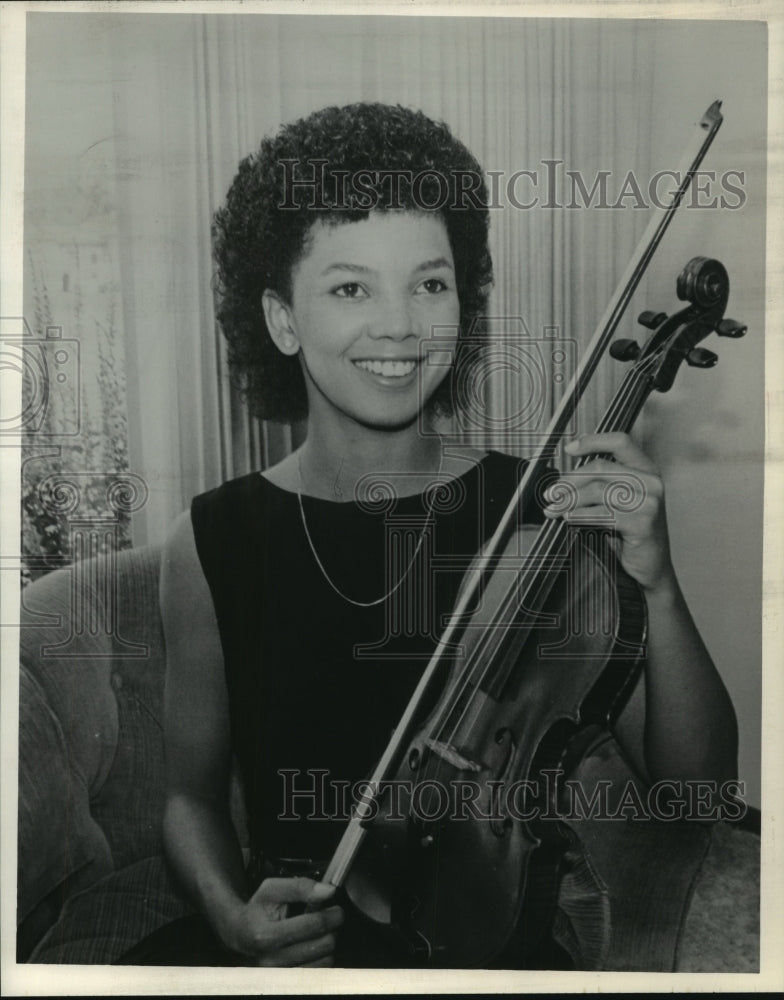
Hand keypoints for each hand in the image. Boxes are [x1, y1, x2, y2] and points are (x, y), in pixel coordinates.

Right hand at [221, 876, 343, 966]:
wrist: (239, 935)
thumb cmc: (257, 910)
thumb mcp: (272, 890)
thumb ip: (300, 887)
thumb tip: (328, 891)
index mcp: (265, 936)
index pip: (313, 925)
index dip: (332, 914)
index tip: (337, 909)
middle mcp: (272, 961)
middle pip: (324, 944)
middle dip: (331, 928)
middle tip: (327, 918)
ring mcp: (280, 976)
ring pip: (326, 960)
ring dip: (328, 942)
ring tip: (318, 932)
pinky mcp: (288, 985)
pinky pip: (320, 972)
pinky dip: (322, 956)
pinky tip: (313, 945)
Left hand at [542, 432, 674, 592]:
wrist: (651, 566)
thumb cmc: (631, 532)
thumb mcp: (618, 501)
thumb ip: (601, 484)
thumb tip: (564, 479)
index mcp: (646, 469)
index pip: (620, 441)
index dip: (592, 441)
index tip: (569, 449)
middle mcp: (651, 481)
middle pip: (600, 467)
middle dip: (569, 480)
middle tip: (551, 493)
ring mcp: (649, 502)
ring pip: (597, 490)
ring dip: (569, 500)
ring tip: (554, 509)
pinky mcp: (643, 523)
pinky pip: (602, 514)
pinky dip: (580, 515)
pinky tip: (568, 518)